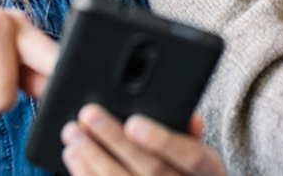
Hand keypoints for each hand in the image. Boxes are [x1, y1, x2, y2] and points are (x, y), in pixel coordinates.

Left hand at [60, 104, 225, 175]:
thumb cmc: (186, 169)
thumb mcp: (199, 153)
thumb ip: (190, 135)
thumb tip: (191, 118)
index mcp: (209, 171)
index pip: (191, 156)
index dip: (162, 140)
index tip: (134, 123)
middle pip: (150, 169)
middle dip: (116, 139)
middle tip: (88, 113)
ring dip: (92, 156)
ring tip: (72, 132)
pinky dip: (86, 175)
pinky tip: (74, 158)